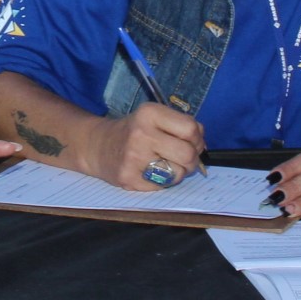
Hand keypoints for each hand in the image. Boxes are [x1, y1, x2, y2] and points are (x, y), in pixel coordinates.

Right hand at [84, 103, 206, 190]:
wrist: (98, 146)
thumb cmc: (134, 132)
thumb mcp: (154, 118)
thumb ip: (181, 126)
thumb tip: (202, 146)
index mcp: (149, 113)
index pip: (191, 129)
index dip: (197, 139)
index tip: (190, 142)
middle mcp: (141, 134)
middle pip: (188, 154)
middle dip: (191, 159)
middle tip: (182, 158)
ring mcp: (134, 158)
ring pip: (178, 173)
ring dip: (178, 172)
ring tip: (165, 165)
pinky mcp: (130, 178)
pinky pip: (163, 185)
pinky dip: (163, 181)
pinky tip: (150, 172)